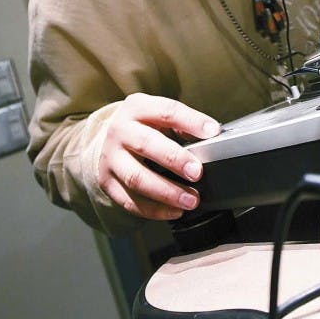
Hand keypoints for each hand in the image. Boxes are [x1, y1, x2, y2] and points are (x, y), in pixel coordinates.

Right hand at [97, 93, 220, 221]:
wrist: (108, 139)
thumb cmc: (142, 126)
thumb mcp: (157, 115)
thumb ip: (182, 123)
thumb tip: (210, 134)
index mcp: (136, 107)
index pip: (165, 111)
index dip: (191, 121)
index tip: (212, 132)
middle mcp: (119, 131)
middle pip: (147, 144)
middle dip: (174, 159)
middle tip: (197, 172)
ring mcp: (110, 158)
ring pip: (136, 178)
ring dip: (166, 192)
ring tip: (191, 199)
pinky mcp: (107, 182)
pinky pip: (130, 201)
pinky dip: (154, 210)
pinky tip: (175, 211)